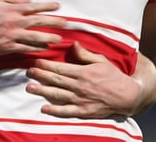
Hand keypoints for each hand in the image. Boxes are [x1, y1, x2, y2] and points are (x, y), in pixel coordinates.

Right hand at [0, 0, 66, 54]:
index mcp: (12, 9)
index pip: (34, 6)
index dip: (47, 6)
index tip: (58, 6)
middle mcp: (15, 22)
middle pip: (39, 21)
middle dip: (54, 22)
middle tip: (65, 23)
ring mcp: (13, 35)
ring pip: (35, 37)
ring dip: (48, 37)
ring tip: (59, 38)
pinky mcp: (9, 47)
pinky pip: (26, 48)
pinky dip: (36, 48)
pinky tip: (44, 48)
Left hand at [25, 41, 141, 117]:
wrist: (127, 96)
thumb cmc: (114, 76)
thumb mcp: (101, 61)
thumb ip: (85, 54)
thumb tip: (73, 44)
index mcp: (83, 72)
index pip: (60, 67)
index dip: (46, 64)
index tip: (36, 61)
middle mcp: (79, 86)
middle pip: (55, 80)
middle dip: (40, 75)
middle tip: (28, 72)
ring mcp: (80, 100)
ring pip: (57, 95)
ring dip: (42, 91)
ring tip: (30, 88)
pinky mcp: (83, 111)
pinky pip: (66, 111)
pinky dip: (55, 110)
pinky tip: (44, 108)